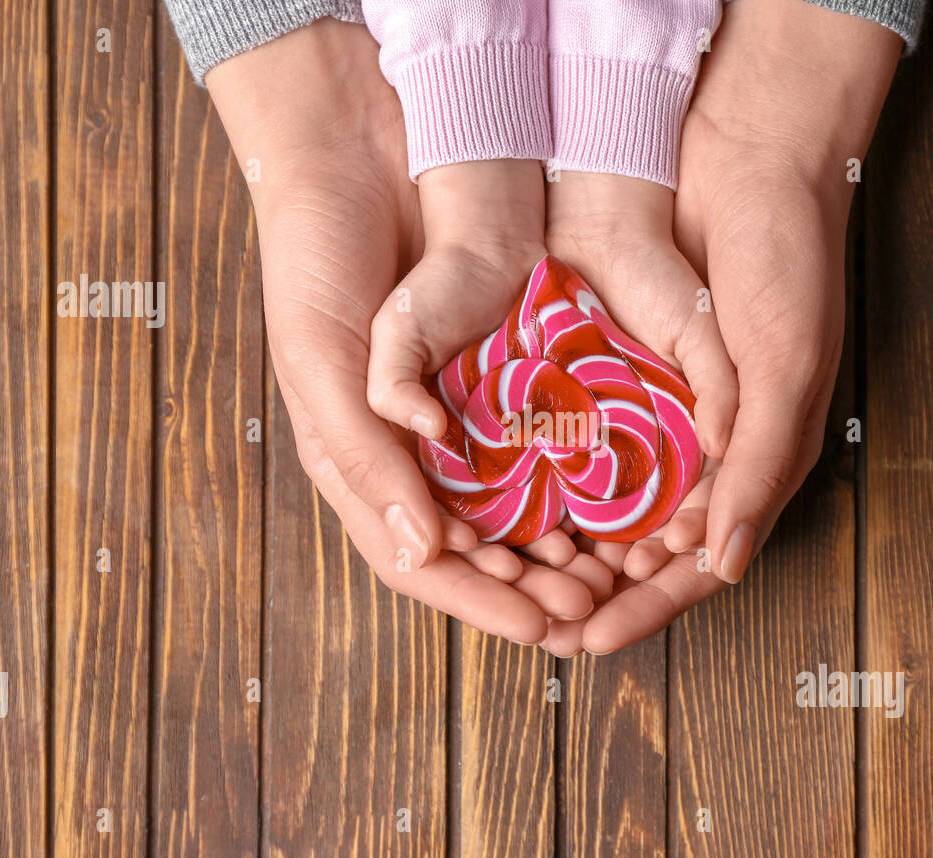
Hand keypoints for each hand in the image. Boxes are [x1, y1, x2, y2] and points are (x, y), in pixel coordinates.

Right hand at [205, 20, 601, 635]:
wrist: (363, 154)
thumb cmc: (319, 259)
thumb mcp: (324, 361)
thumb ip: (365, 453)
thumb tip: (423, 551)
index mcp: (356, 461)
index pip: (418, 560)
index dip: (479, 601)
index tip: (542, 628)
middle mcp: (410, 450)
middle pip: (476, 548)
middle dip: (531, 584)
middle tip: (591, 604)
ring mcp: (457, 413)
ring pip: (516, 505)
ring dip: (561, 545)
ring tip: (611, 568)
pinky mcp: (500, 372)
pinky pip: (541, 444)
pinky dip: (573, 481)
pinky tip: (613, 503)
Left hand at [547, 0, 901, 654]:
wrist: (747, 159)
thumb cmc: (785, 265)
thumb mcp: (784, 371)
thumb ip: (756, 468)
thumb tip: (720, 568)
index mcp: (758, 459)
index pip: (699, 560)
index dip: (648, 605)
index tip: (587, 639)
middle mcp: (710, 446)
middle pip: (647, 544)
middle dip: (598, 588)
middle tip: (542, 622)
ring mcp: (666, 409)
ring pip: (612, 500)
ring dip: (573, 542)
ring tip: (521, 576)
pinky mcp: (627, 369)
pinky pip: (589, 439)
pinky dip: (560, 476)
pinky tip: (518, 500)